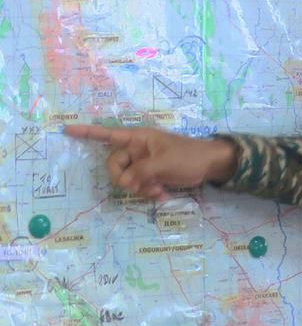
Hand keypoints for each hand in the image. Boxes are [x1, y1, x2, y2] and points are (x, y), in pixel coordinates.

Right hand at [64, 125, 237, 201]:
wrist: (211, 165)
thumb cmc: (188, 156)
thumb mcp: (163, 163)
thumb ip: (141, 172)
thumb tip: (126, 182)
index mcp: (138, 138)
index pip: (108, 134)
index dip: (87, 133)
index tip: (66, 130)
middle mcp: (137, 150)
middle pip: (114, 165)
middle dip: (125, 179)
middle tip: (139, 186)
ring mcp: (144, 163)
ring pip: (127, 179)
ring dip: (139, 188)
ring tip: (157, 190)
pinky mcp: (151, 176)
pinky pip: (139, 186)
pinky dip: (147, 192)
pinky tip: (161, 195)